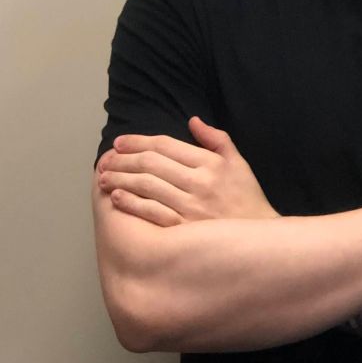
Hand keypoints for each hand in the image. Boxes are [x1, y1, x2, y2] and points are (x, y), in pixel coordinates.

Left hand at [97, 117, 279, 227]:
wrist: (259, 241)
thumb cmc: (247, 198)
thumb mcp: (238, 162)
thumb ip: (216, 139)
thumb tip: (193, 120)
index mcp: (210, 163)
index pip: (165, 145)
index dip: (138, 141)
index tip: (119, 142)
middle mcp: (198, 182)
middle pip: (151, 164)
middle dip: (123, 158)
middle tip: (105, 159)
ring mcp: (190, 208)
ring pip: (146, 186)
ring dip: (120, 178)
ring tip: (103, 176)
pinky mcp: (182, 231)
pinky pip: (150, 213)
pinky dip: (131, 203)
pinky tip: (116, 196)